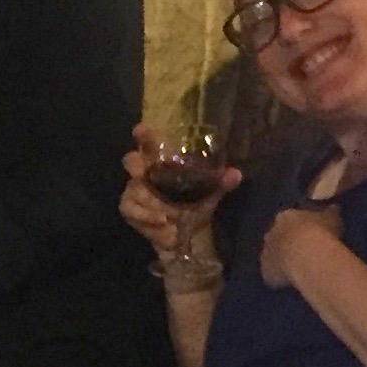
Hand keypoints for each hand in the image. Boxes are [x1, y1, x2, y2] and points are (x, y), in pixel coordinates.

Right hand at [118, 126, 241, 262]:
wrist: (188, 236)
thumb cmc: (196, 205)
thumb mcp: (211, 193)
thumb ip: (221, 183)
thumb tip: (235, 174)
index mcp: (165, 161)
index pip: (150, 141)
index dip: (144, 134)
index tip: (141, 131)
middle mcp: (147, 172)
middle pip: (131, 161)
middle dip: (135, 164)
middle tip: (142, 173)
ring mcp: (136, 191)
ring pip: (134, 191)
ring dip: (151, 204)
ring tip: (169, 217)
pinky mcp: (132, 210)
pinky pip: (132, 210)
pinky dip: (147, 218)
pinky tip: (163, 224)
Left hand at [259, 203, 343, 291]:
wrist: (307, 255)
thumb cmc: (320, 232)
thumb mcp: (332, 217)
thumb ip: (330, 212)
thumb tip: (333, 208)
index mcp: (285, 217)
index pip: (288, 219)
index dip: (299, 227)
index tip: (309, 233)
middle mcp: (270, 233)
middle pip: (277, 237)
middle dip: (287, 243)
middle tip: (303, 251)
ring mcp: (265, 253)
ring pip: (272, 256)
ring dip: (282, 260)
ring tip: (299, 267)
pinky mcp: (266, 272)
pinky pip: (272, 275)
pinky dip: (280, 278)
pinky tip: (293, 281)